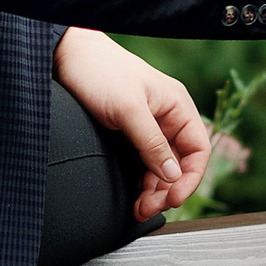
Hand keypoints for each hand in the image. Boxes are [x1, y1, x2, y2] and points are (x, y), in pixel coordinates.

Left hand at [54, 27, 211, 219]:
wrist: (67, 56)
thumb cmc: (100, 71)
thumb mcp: (128, 109)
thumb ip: (152, 143)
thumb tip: (173, 176)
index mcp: (177, 106)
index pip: (197, 150)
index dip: (190, 178)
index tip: (174, 198)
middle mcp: (167, 118)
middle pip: (179, 164)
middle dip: (167, 189)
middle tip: (148, 208)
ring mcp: (148, 127)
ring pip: (161, 168)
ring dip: (154, 191)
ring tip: (139, 208)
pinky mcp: (129, 134)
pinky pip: (144, 164)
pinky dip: (141, 182)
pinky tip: (135, 196)